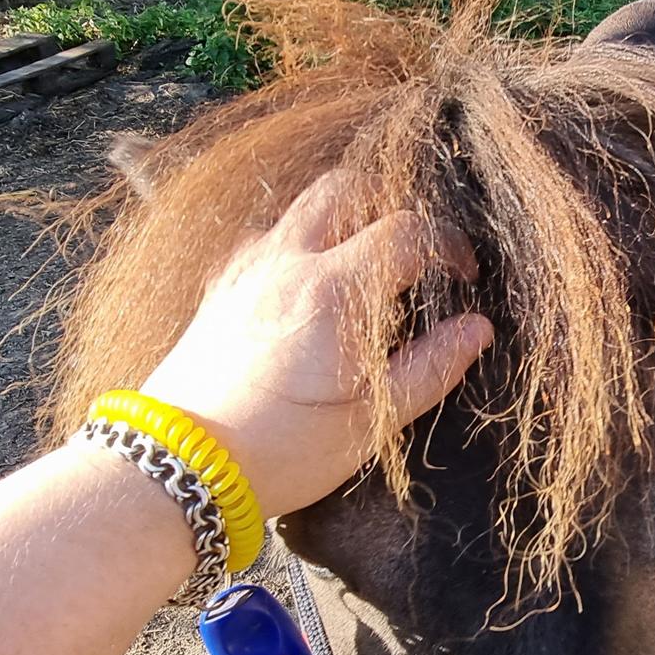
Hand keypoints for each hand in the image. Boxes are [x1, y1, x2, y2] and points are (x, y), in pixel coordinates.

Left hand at [139, 170, 492, 517]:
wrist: (179, 465)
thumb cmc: (280, 450)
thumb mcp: (367, 420)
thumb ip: (428, 368)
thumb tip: (475, 330)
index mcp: (332, 292)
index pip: (406, 232)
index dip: (448, 245)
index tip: (464, 276)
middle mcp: (286, 263)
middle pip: (347, 188)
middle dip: (392, 205)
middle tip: (415, 253)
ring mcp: (247, 270)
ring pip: (304, 209)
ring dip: (346, 220)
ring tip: (368, 269)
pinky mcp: (221, 288)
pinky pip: (271, 239)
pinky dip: (305, 244)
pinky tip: (313, 290)